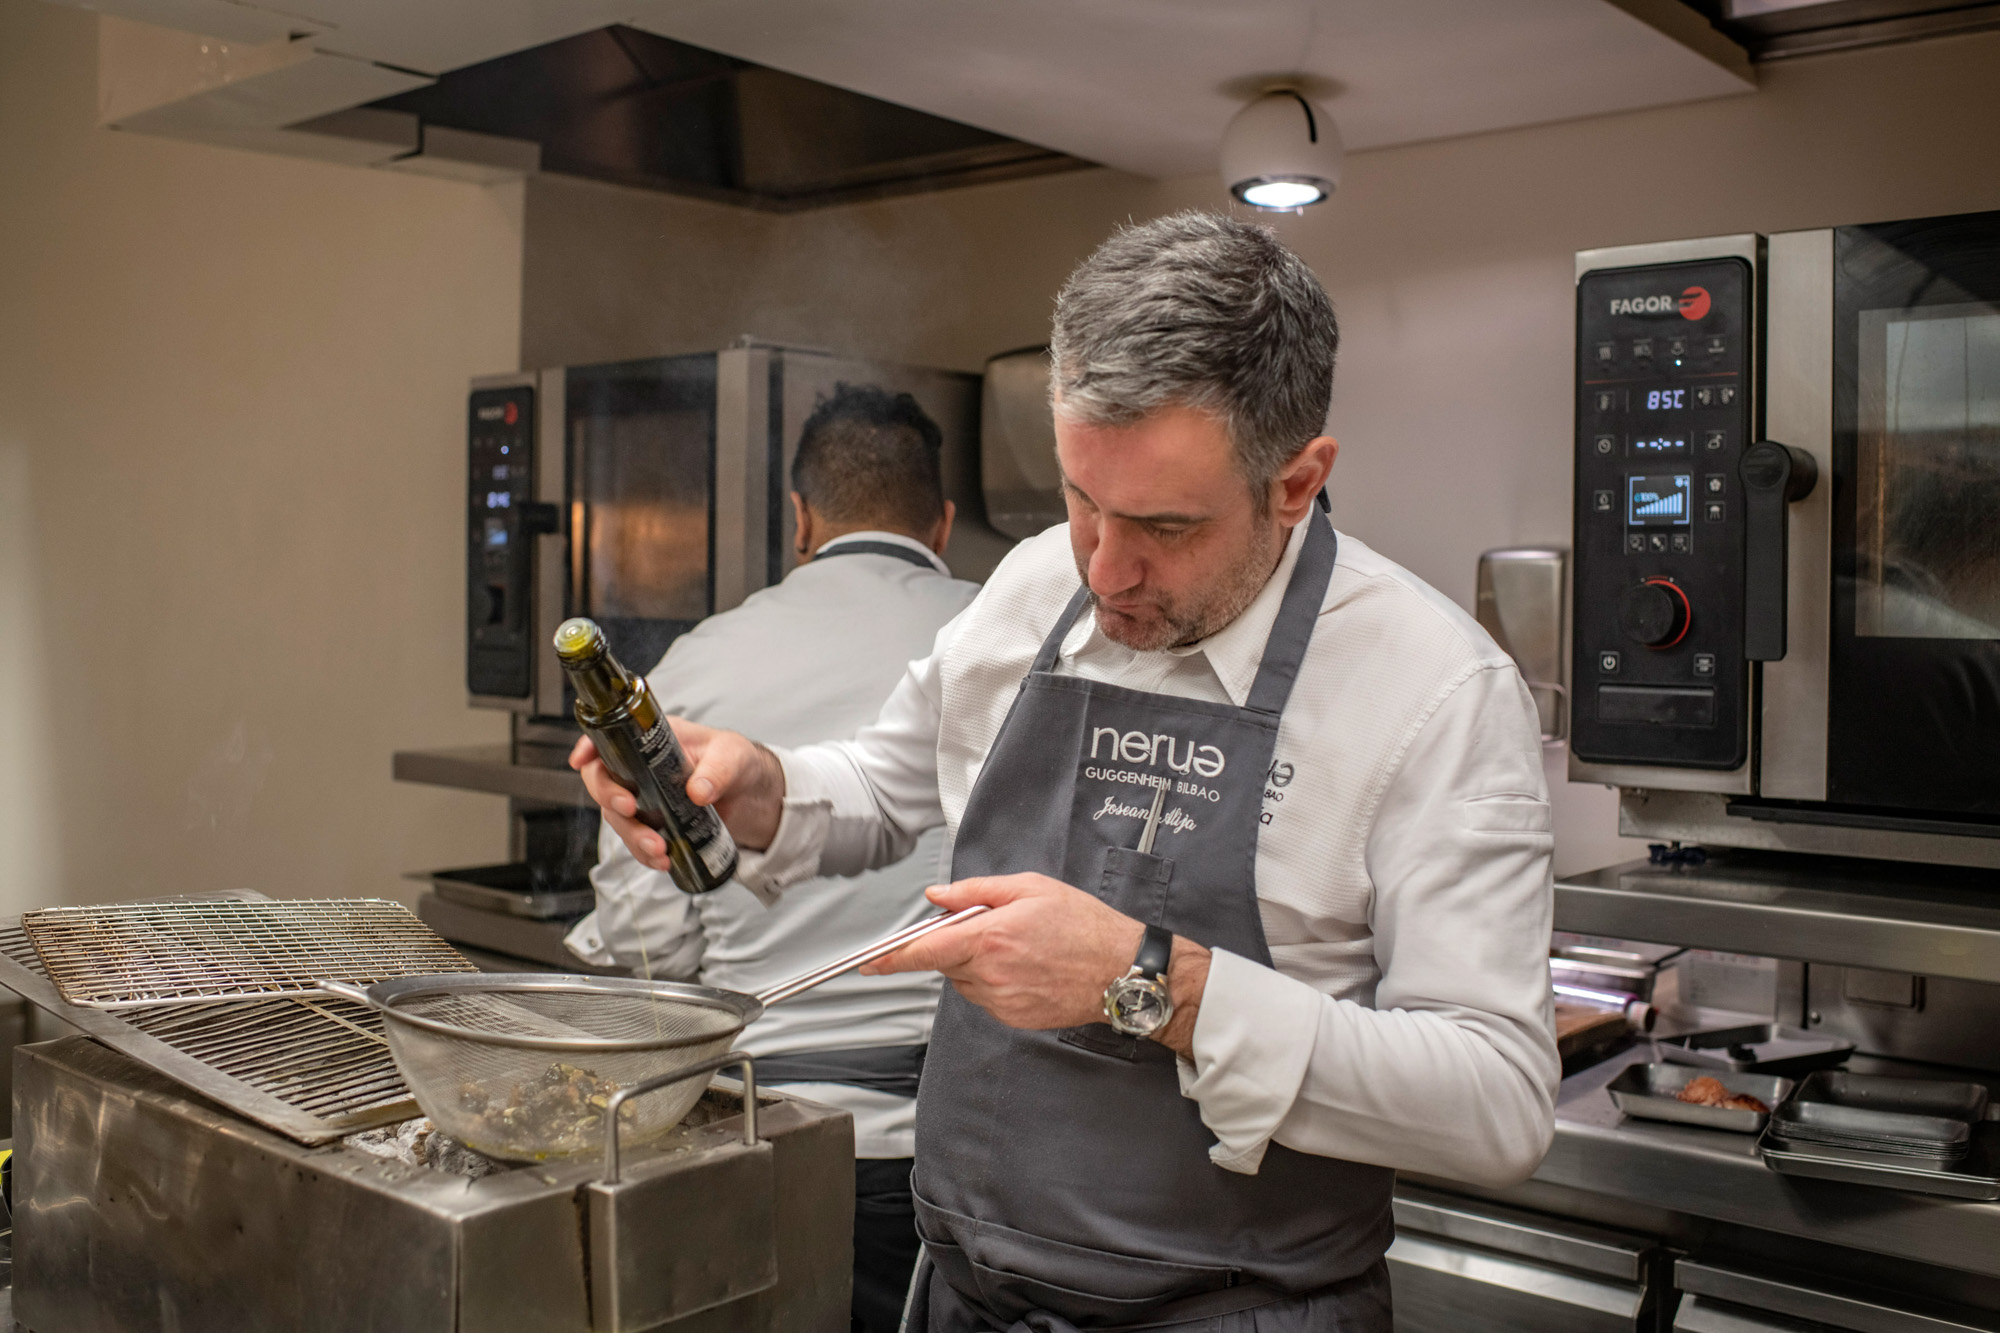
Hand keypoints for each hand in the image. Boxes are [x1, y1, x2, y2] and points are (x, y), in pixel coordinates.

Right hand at [568, 721, 785, 871]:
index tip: (580, 761)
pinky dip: (644, 854)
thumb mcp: (734, 757)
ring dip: (631, 835)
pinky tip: (661, 862)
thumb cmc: (741, 763)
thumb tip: (698, 792)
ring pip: (618, 817)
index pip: (612, 738)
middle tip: (629, 810)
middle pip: (604, 780)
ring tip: (657, 849)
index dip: (590, 747)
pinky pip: (637, 840)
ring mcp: (646, 798)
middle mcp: (642, 768)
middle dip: (609, 798)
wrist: (756, 798)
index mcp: (654, 739)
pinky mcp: (657, 824)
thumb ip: (718, 771)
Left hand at [861, 874, 1209, 1051]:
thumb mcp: (1030, 888)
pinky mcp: (1014, 1018)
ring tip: (1020, 947)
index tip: (869, 961)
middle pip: (945, 962)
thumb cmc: (1084, 925)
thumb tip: (938, 896)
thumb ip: (976, 892)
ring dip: (977, 963)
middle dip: (956, 944)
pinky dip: (995, 982)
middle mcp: (991, 974)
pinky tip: (1028, 968)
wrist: (1122, 970)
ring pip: (965, 981)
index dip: (892, 956)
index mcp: (990, 937)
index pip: (925, 950)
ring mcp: (1002, 1001)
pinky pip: (986, 997)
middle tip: (995, 927)